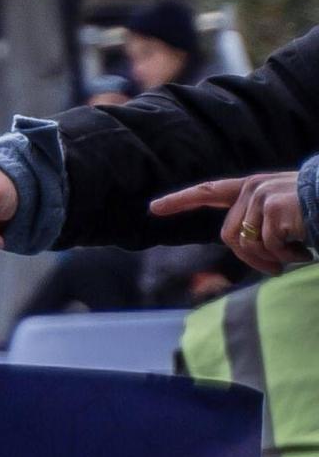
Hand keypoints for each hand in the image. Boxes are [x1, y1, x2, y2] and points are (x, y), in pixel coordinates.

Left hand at [152, 171, 312, 273]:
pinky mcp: (273, 210)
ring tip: (296, 253)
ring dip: (273, 259)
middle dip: (251, 259)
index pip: (209, 191)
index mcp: (252, 187)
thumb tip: (239, 245)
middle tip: (276, 268)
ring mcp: (261, 197)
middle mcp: (251, 188)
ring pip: (247, 245)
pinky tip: (305, 249)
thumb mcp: (283, 213)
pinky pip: (270, 248)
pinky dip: (288, 258)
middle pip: (229, 236)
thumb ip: (258, 222)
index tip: (154, 208)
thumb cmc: (317, 213)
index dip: (181, 200)